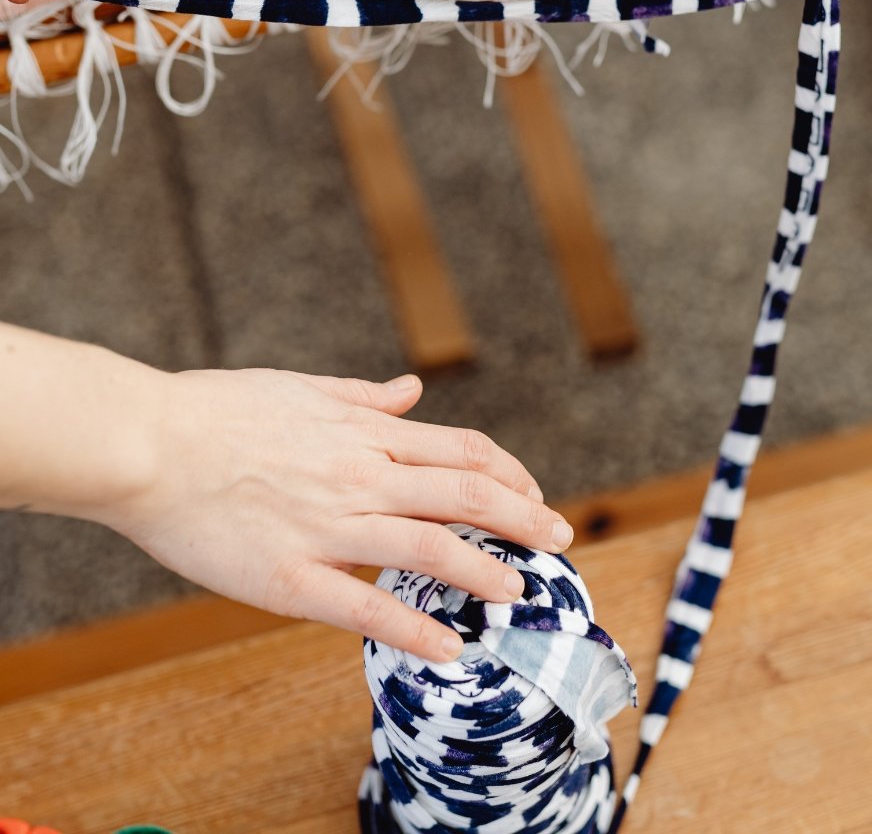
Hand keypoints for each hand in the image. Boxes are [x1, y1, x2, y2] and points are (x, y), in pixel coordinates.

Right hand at [105, 368, 573, 662]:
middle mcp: (359, 474)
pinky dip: (412, 628)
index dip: (509, 473)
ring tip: (520, 591)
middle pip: (464, 494)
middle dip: (522, 517)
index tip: (533, 494)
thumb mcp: (300, 387)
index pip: (461, 451)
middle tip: (561, 539)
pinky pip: (363, 607)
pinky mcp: (288, 576)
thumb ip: (363, 395)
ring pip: (429, 546)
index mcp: (362, 431)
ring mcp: (327, 526)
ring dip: (485, 570)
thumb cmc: (217, 411)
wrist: (145, 442)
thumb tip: (412, 390)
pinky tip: (449, 648)